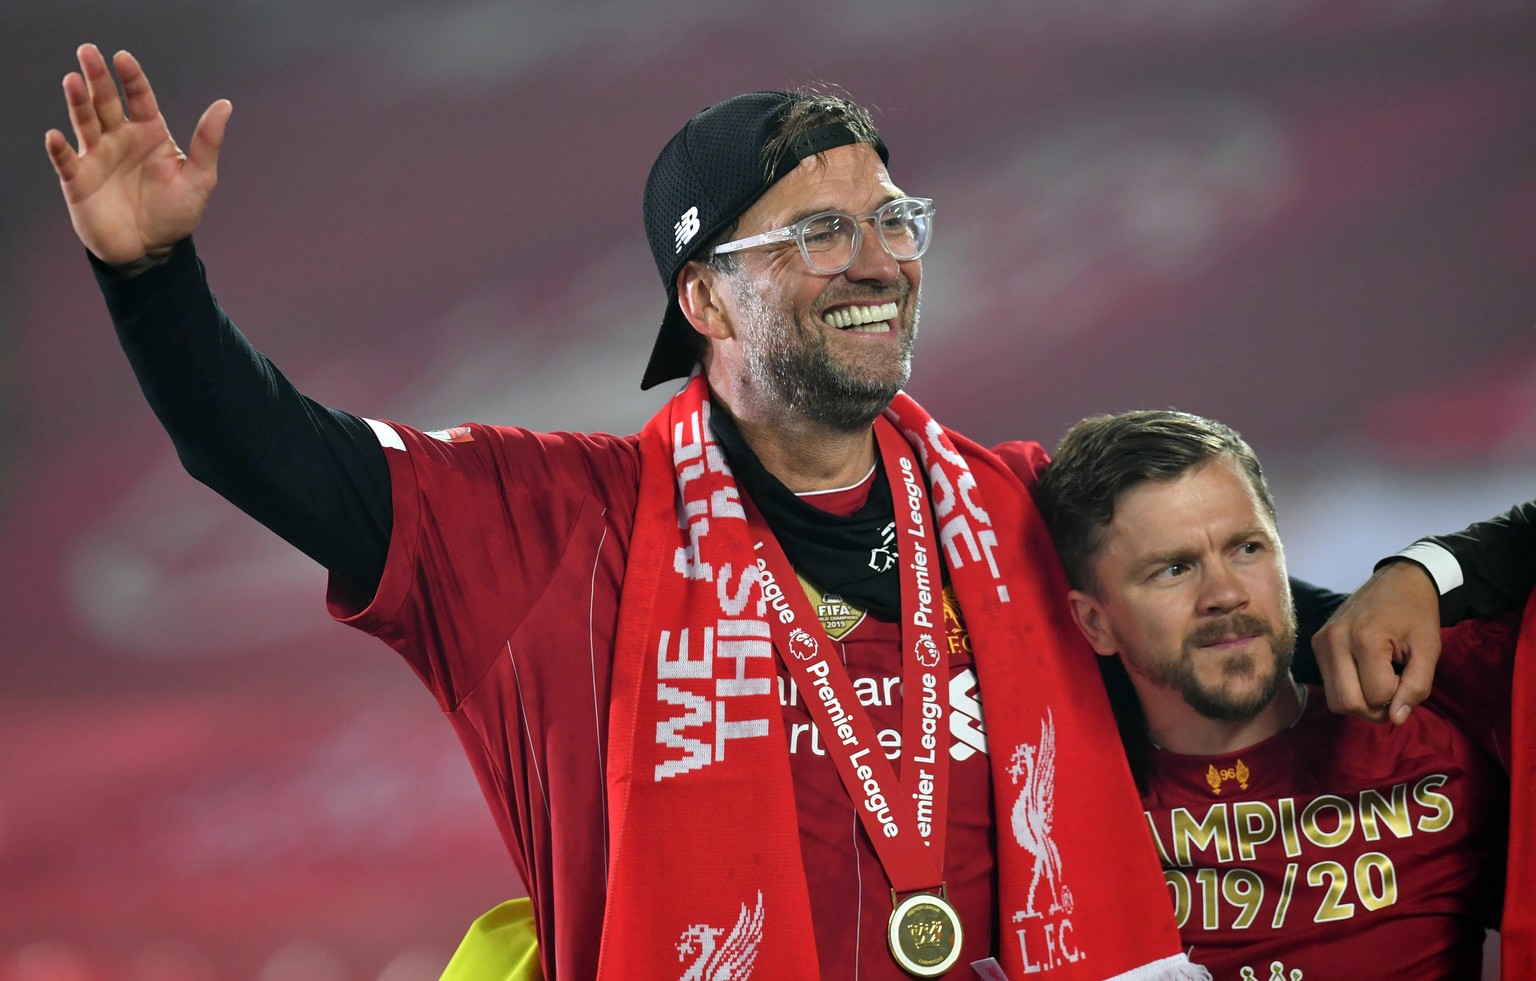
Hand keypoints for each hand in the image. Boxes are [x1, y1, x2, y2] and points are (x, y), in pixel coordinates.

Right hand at [44, 44, 231, 266]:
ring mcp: (97, 157)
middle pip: (106, 102)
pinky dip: (59, 149)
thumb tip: (225, 104)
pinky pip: (65, 161)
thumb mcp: (199, 179)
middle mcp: (120, 139)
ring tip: (73, 81)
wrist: (151, 251)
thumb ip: (207, 142)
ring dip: (77, 102)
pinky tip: (56, 136)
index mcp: (150, 134)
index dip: (131, 78)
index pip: (139, 98)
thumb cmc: (176, 213)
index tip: (123, 58)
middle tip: (88, 51)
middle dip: (97, 77)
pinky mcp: (79, 180)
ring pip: (84, 122)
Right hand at [1312, 560, 1441, 724]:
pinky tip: (1365, 673)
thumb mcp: (1428, 650)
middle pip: (1348, 704)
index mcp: (1364, 639)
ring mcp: (1320, 642)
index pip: (1376, 696)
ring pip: (1335, 700)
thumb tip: (1396, 719)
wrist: (1397, 581)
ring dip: (1361, 702)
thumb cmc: (1417, 614)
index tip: (1407, 676)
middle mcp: (1334, 641)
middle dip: (1375, 709)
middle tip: (1394, 690)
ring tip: (1379, 682)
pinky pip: (1330, 685)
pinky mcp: (1316, 644)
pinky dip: (1350, 689)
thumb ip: (1417, 687)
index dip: (1397, 696)